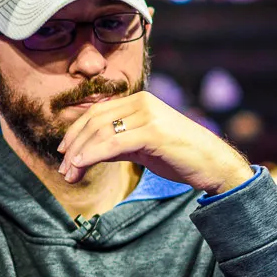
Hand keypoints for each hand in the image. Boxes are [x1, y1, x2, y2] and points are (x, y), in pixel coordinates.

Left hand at [57, 91, 250, 193]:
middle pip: (94, 121)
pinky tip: (80, 167)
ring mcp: (148, 116)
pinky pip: (112, 144)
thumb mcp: (142, 146)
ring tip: (69, 175)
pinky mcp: (152, 132)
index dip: (75, 132)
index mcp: (139, 101)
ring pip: (100, 132)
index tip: (63, 152)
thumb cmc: (179, 156)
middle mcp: (142, 102)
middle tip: (63, 169)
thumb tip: (86, 153)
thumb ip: (117, 143)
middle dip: (73, 146)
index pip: (96, 112)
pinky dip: (91, 156)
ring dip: (79, 155)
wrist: (213, 164)